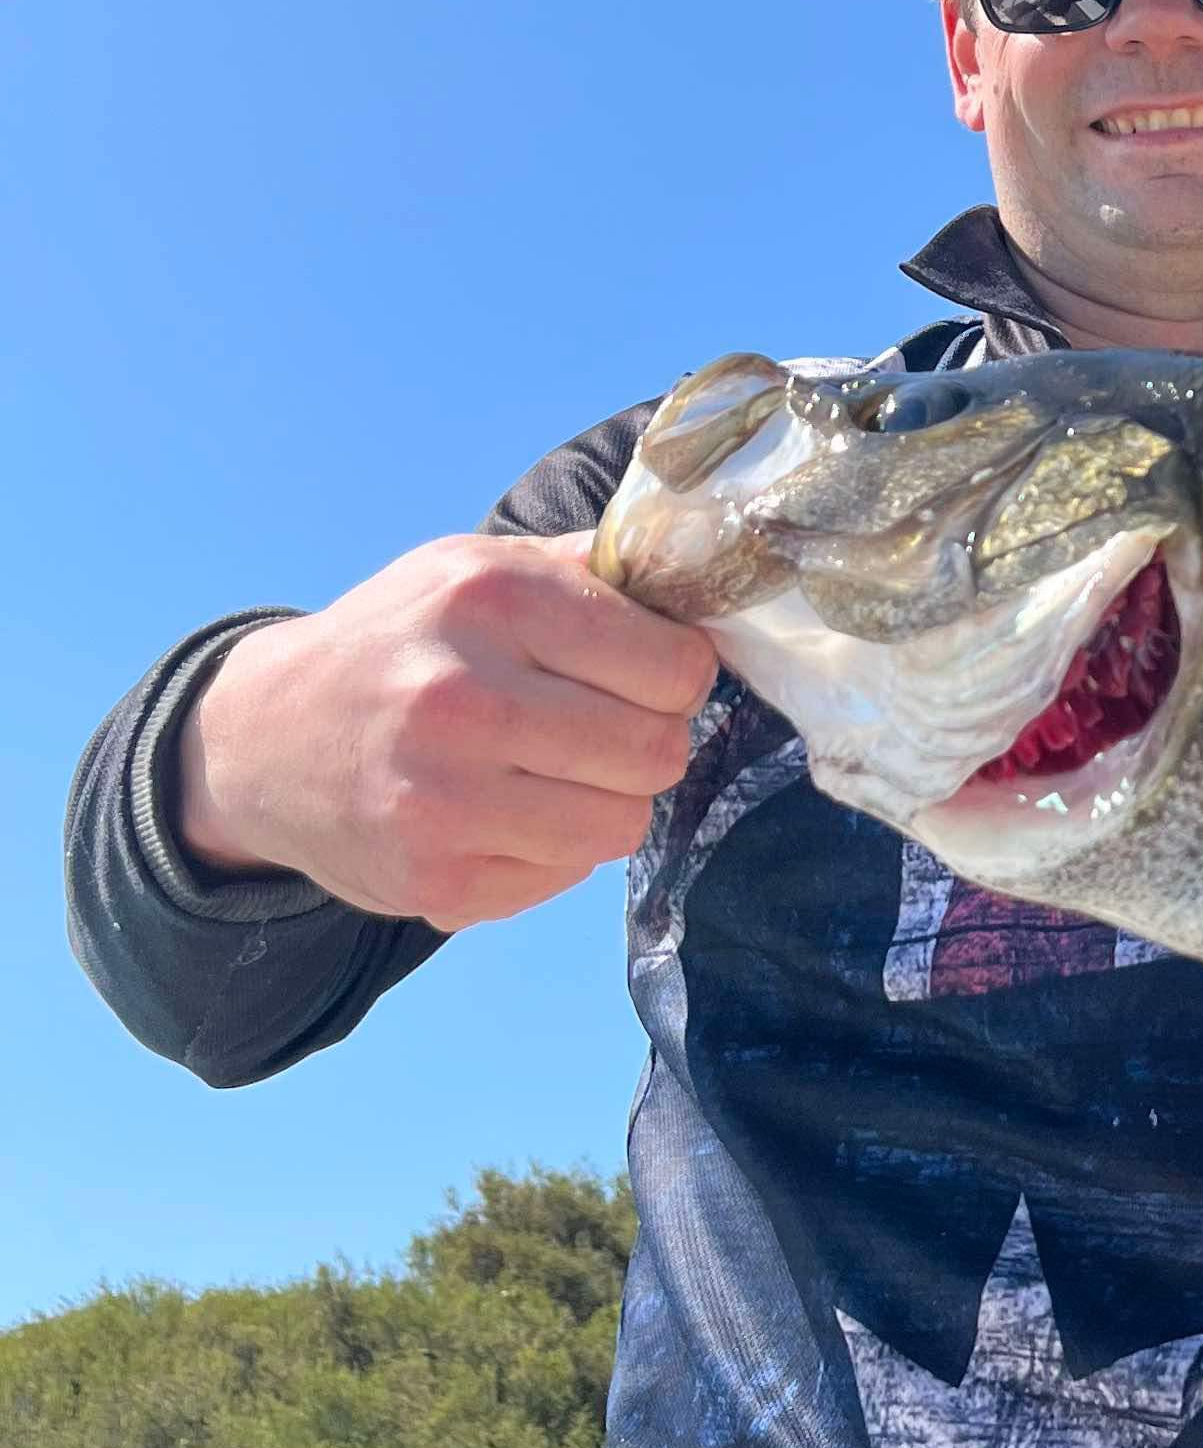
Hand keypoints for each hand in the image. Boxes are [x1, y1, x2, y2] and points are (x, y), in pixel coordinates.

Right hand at [176, 529, 718, 930]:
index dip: (678, 675)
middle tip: (609, 731)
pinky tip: (505, 813)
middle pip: (657, 751)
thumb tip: (694, 580)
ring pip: (621, 825)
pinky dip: (554, 851)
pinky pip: (565, 877)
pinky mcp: (436, 880)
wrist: (263, 738)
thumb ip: (584, 570)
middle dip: (652, 742)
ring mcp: (444, 798)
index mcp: (490, 599)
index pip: (672, 665)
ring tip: (556, 772)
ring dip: (608, 802)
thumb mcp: (473, 567)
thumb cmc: (399, 643)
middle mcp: (462, 697)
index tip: (648, 676)